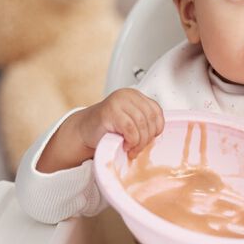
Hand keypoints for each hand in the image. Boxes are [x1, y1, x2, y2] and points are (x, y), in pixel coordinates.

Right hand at [37, 88, 163, 172]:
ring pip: (142, 124)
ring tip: (132, 149)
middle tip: (138, 148)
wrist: (84, 131)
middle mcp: (127, 95)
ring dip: (139, 142)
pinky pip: (130, 128)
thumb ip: (144, 122)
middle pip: (150, 118)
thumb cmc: (108, 128)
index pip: (156, 111)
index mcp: (135, 95)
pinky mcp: (110, 111)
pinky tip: (125, 145)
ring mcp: (118, 101)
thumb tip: (159, 134)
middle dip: (147, 138)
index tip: (149, 139)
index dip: (156, 128)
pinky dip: (131, 141)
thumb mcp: (130, 121)